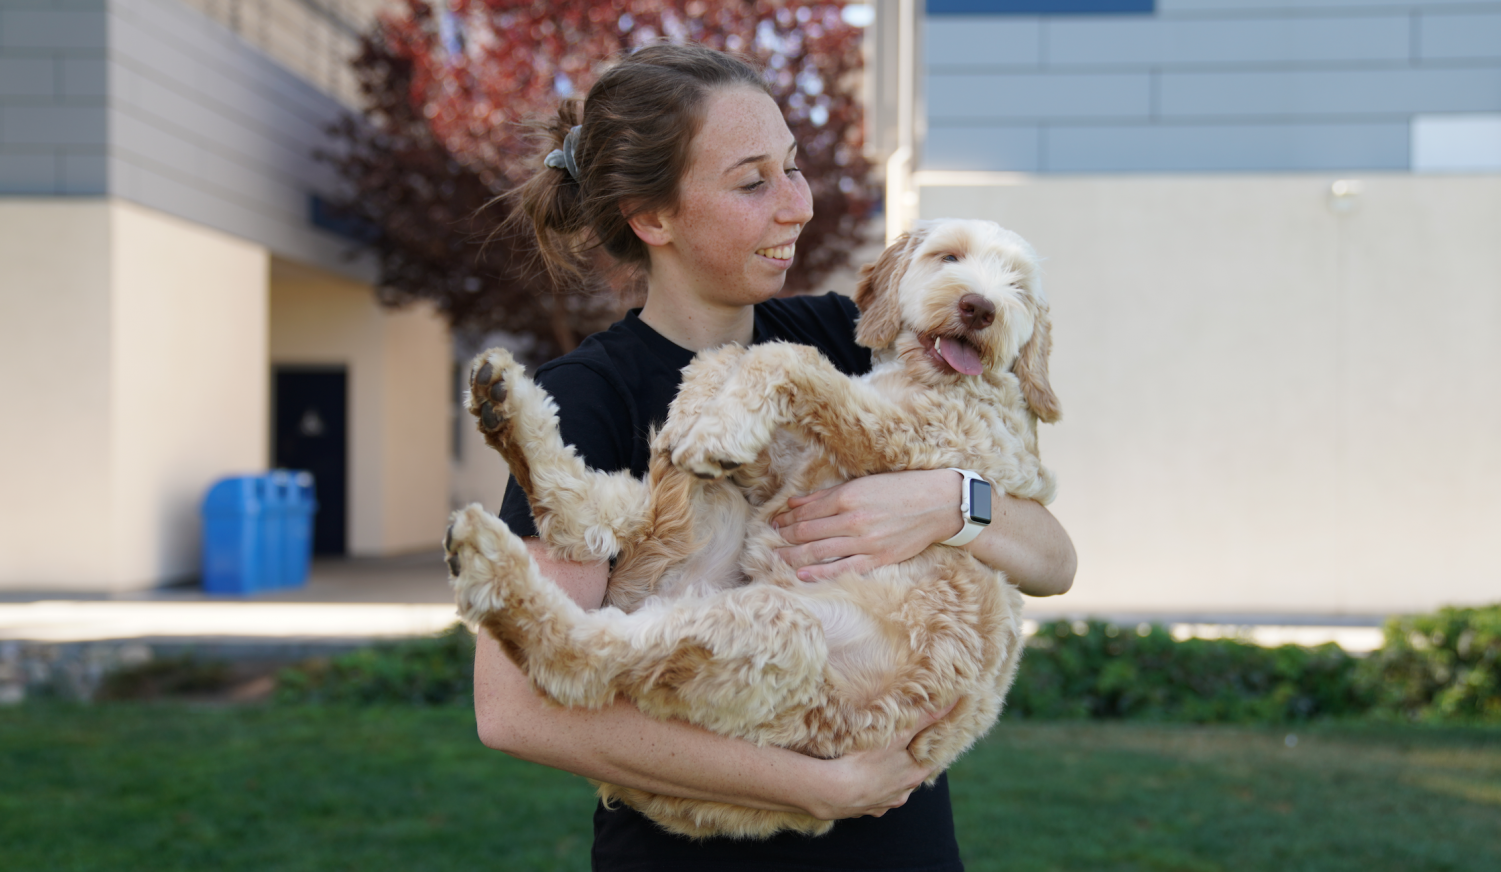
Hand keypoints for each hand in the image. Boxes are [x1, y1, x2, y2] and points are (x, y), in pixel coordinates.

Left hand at [772, 469, 961, 580]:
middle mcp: (853, 520)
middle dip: (786, 537)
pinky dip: (820, 572)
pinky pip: (842, 568)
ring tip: (777, 558)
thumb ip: (827, 495)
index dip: (787, 519)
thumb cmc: (901, 489)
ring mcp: (865, 542)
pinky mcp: (878, 558)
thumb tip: (795, 502)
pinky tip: (802, 574)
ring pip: (819, 551)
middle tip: (770, 541)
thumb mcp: (863, 483)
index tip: (775, 523)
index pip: (807, 511)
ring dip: (794, 556)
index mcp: (848, 497)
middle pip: (808, 532)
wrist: (938, 504)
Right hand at [805, 702, 955, 819]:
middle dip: (907, 763)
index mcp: (913, 776)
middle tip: (900, 748)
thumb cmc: (867, 761)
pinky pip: (871, 798)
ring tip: (877, 764)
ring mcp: (883, 805)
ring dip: (888, 777)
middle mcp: (902, 794)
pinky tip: (859, 780)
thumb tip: (955, 702)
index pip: (930, 761)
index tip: (926, 738)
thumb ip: (925, 718)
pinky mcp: (863, 810)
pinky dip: (869, 788)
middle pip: (910, 776)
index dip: (928, 749)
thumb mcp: (898, 735)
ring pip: (891, 789)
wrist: (834, 791)